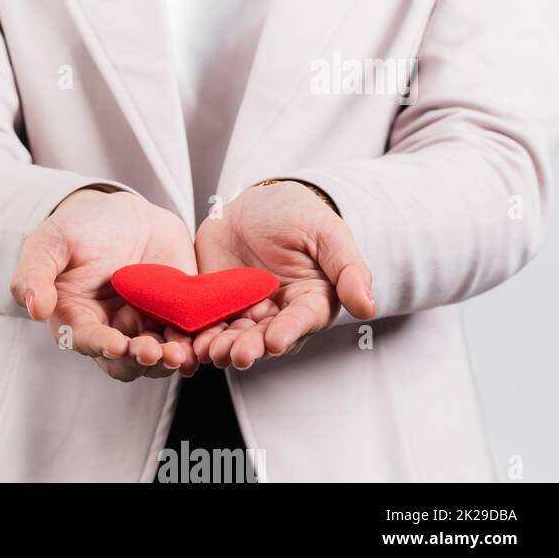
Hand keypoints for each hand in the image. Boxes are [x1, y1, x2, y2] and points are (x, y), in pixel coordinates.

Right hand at [11, 189, 197, 381]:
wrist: (122, 213)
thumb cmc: (78, 227)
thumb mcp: (51, 242)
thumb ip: (34, 274)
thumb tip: (32, 308)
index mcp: (77, 320)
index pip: (88, 341)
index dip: (102, 346)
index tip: (116, 345)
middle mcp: (112, 331)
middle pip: (126, 362)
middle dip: (141, 361)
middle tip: (155, 352)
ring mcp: (146, 326)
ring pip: (161, 357)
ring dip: (172, 359)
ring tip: (184, 352)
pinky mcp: (177, 316)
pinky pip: (190, 336)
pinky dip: (199, 342)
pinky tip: (208, 339)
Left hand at [190, 181, 375, 372]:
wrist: (254, 203)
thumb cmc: (297, 215)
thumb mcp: (326, 233)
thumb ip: (348, 269)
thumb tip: (368, 306)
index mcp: (309, 300)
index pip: (301, 320)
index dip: (289, 331)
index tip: (276, 341)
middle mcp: (278, 313)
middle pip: (265, 337)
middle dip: (252, 347)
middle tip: (239, 355)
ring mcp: (245, 311)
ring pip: (235, 336)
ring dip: (223, 347)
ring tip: (211, 351)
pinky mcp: (215, 305)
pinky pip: (207, 325)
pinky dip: (198, 336)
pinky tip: (189, 344)